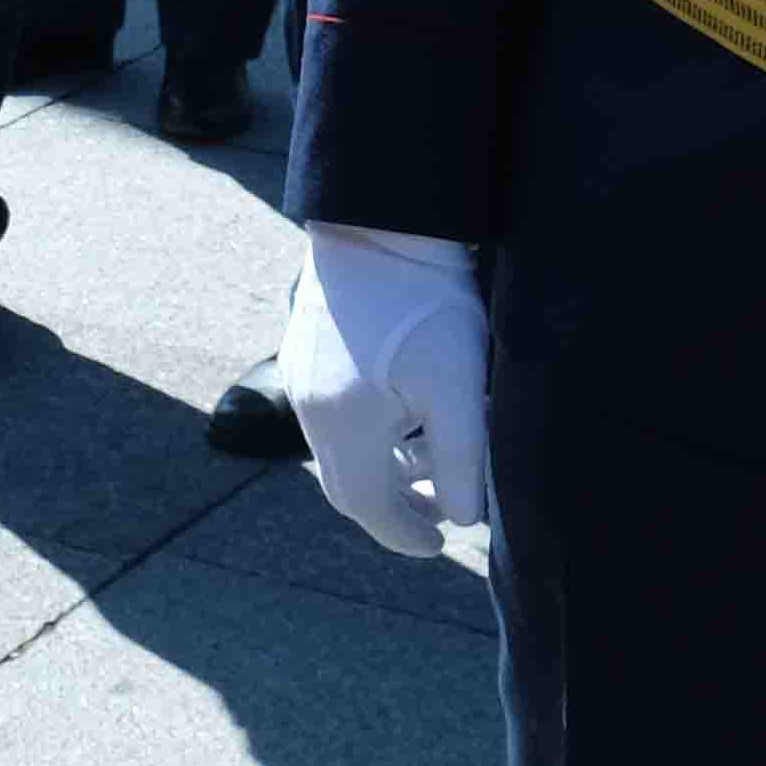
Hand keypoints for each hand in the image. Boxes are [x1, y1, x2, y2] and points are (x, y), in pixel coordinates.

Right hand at [281, 225, 492, 561]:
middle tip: (437, 515)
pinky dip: (367, 434)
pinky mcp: (304, 349)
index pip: (368, 508)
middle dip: (393, 508)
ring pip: (339, 448)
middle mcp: (309, 408)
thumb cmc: (424, 303)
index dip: (405, 535)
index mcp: (343, 426)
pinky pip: (331, 414)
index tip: (441, 544)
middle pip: (347, 485)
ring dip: (382, 468)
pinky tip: (403, 413)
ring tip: (429, 461)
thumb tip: (464, 517)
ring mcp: (300, 376)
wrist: (378, 221)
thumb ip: (462, 462)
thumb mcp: (459, 388)